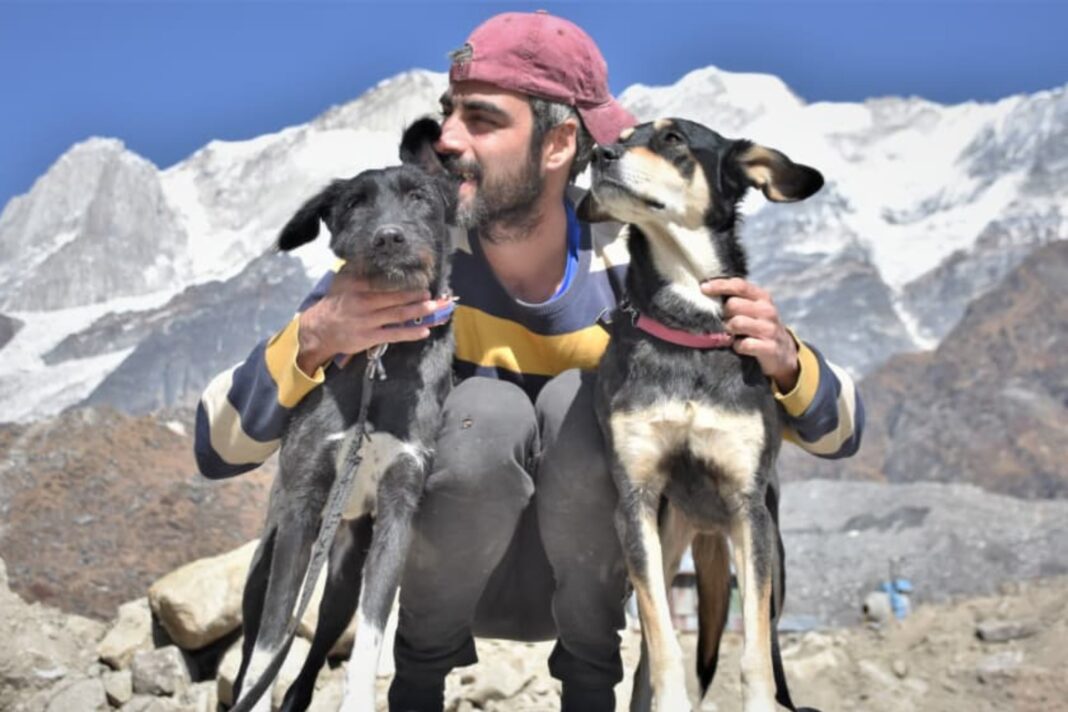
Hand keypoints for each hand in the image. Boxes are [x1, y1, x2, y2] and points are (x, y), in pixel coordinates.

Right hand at [296, 269, 451, 375]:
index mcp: (358, 286)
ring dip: (418, 311)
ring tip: (434, 307)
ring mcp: (367, 321)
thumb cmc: (335, 304)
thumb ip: (358, 269)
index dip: (404, 280)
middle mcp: (364, 302)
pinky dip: (410, 333)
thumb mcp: (342, 282)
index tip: (420, 277)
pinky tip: (424, 331)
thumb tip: (373, 255)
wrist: (318, 329)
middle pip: (395, 297)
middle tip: (431, 293)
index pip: (385, 281)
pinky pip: (394, 335)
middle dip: (416, 295)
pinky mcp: (369, 337)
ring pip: (398, 315)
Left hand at [701, 277, 798, 391]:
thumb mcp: (751, 308)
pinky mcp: (770, 347)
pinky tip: (739, 346)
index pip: (739, 285)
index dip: (720, 285)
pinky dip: (737, 346)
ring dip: (728, 330)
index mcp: (762, 297)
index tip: (703, 288)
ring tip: (730, 333)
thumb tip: (705, 290)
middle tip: (724, 321)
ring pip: (737, 323)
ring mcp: (770, 329)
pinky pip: (744, 344)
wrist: (782, 351)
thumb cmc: (757, 325)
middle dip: (723, 313)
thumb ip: (734, 298)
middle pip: (733, 305)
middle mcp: (767, 310)